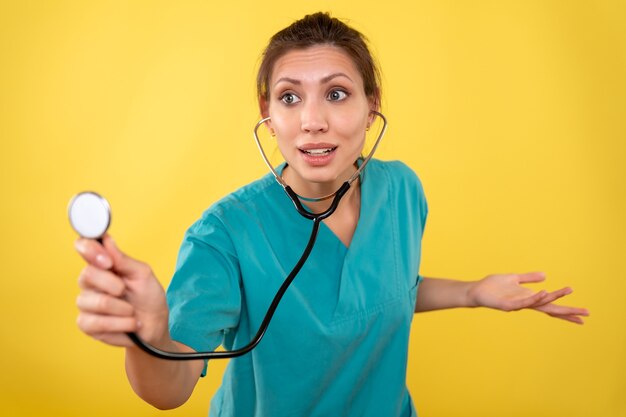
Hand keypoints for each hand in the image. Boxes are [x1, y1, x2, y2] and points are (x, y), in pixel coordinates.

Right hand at [75, 235, 169, 346]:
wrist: (153, 325)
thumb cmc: (148, 296)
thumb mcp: (142, 274)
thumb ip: (123, 259)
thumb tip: (106, 240)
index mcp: (102, 264)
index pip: (83, 247)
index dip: (89, 249)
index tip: (107, 261)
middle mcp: (89, 281)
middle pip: (88, 275)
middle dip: (115, 285)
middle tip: (126, 290)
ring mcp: (86, 302)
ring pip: (98, 302)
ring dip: (124, 309)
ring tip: (132, 311)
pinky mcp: (86, 324)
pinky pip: (98, 323)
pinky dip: (121, 324)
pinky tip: (129, 324)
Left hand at [467, 272, 588, 323]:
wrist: (476, 290)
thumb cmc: (493, 286)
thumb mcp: (514, 278)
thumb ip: (529, 277)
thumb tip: (545, 275)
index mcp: (529, 298)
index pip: (551, 305)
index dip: (567, 310)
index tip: (583, 315)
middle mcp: (526, 303)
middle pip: (551, 309)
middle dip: (568, 311)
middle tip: (586, 314)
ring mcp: (517, 305)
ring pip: (539, 303)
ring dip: (553, 297)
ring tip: (567, 290)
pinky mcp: (507, 305)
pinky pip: (523, 302)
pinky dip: (534, 298)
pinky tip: (544, 292)